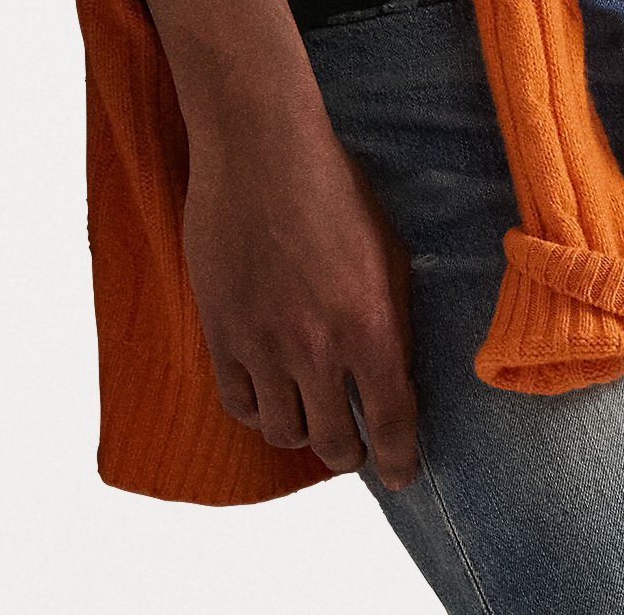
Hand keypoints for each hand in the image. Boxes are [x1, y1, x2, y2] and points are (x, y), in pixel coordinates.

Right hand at [181, 90, 420, 490]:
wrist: (261, 150)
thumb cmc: (333, 186)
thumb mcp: (387, 249)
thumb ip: (392, 316)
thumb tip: (395, 369)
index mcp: (371, 326)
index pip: (393, 424)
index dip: (400, 461)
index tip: (402, 474)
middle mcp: (317, 348)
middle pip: (334, 443)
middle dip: (351, 454)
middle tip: (356, 449)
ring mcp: (264, 346)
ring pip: (283, 431)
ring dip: (302, 432)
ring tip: (310, 416)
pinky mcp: (221, 334)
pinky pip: (238, 402)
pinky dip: (256, 409)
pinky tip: (268, 395)